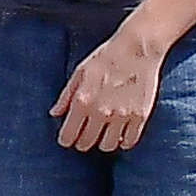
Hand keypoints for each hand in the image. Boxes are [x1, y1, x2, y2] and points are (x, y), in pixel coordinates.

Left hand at [51, 26, 170, 151]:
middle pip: (87, 143)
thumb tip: (55, 113)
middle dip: (82, 142)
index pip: (68, 135)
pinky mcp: (140, 117)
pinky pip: (129, 141)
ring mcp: (122, 116)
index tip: (67, 138)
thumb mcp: (80, 72)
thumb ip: (66, 96)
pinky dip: (123, 142)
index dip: (66, 139)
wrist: (138, 49)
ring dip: (103, 143)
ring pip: (108, 146)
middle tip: (84, 136)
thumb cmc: (107, 57)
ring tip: (103, 135)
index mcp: (83, 101)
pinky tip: (120, 135)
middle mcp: (101, 112)